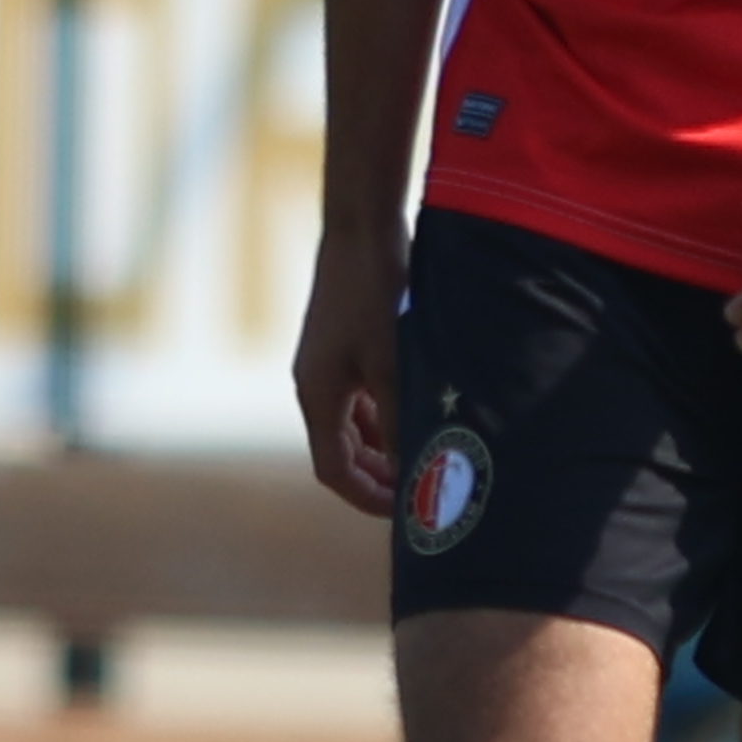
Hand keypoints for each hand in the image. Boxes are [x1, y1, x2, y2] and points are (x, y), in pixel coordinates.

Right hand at [292, 219, 409, 516]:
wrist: (362, 229)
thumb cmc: (377, 295)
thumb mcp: (393, 363)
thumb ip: (399, 419)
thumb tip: (413, 468)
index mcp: (317, 396)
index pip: (334, 470)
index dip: (368, 498)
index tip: (405, 512)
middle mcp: (315, 385)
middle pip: (341, 452)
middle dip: (379, 477)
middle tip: (422, 490)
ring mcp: (327, 365)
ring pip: (353, 425)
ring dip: (384, 447)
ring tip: (426, 456)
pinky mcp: (343, 345)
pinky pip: (359, 397)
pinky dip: (384, 415)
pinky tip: (418, 414)